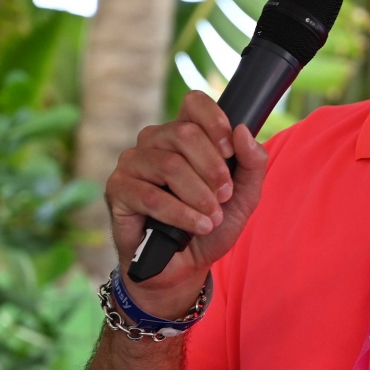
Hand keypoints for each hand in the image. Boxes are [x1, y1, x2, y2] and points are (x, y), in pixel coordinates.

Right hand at [104, 91, 268, 316]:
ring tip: (212, 217)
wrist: (183, 266)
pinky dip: (180, 213)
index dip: (215, 122)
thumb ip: (252, 164)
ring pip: (169, 165)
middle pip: (184, 133)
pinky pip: (150, 195)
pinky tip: (198, 226)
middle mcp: (154, 141)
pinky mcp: (117, 190)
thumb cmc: (210, 224)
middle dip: (213, 168)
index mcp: (183, 133)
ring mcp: (132, 163)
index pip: (194, 102)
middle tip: (224, 196)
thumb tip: (243, 131)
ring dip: (198, 194)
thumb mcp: (243, 196)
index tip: (229, 152)